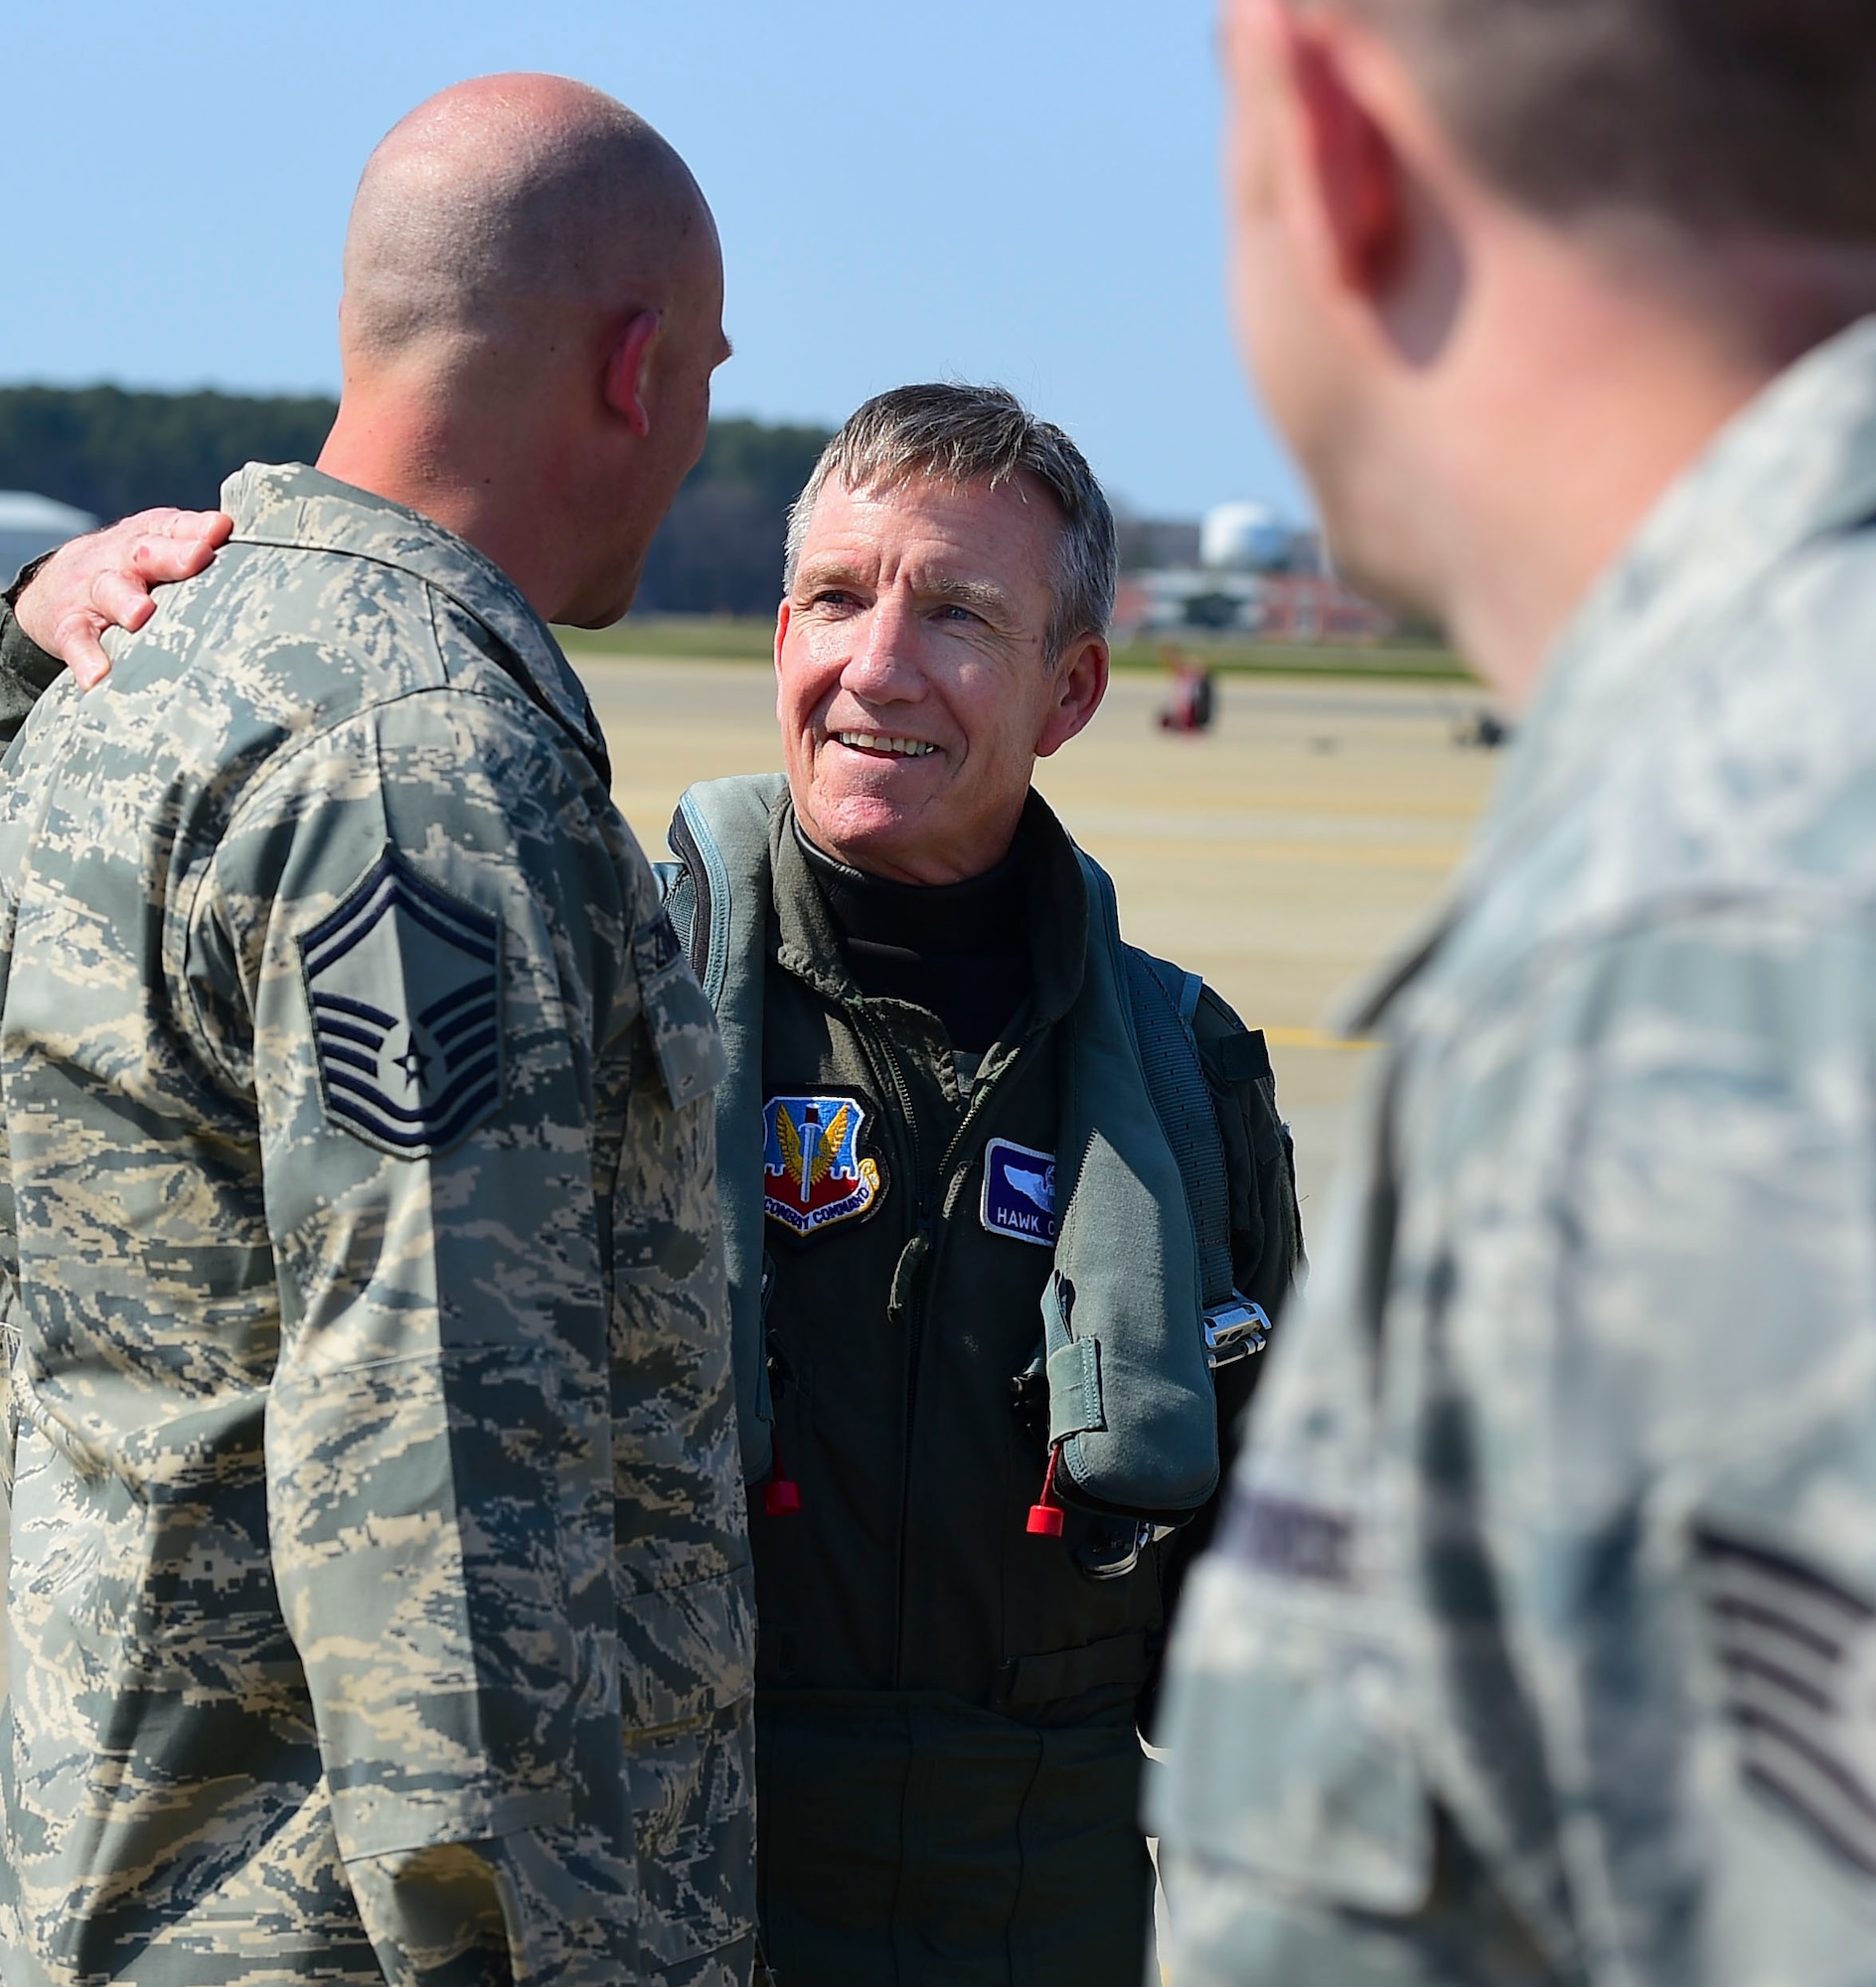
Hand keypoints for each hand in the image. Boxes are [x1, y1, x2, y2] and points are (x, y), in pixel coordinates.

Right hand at [14, 508, 232, 689]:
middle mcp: (118, 560)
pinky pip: (76, 640)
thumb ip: (193, 541)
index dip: (195, 527)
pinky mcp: (68, 626)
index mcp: (146, 539)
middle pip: (144, 553)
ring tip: (140, 614)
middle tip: (196, 558)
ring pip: (108, 592)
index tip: (220, 530)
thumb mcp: (156, 548)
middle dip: (171, 556)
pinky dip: (86, 657)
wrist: (53, 587)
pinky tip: (98, 677)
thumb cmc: (129, 571)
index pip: (172, 527)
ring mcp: (91, 593)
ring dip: (125, 601)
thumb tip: (232, 530)